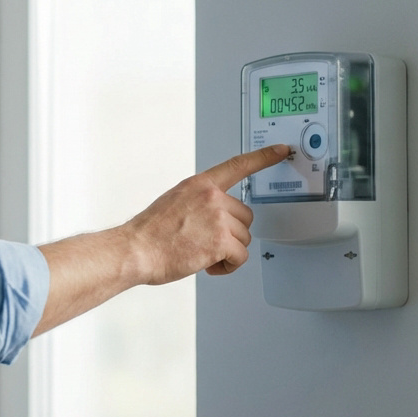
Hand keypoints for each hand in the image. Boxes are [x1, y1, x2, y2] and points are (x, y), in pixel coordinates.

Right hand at [122, 144, 289, 284]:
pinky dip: (228, 266)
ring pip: (243, 238)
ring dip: (227, 251)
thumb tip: (209, 218)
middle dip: (230, 233)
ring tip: (201, 254)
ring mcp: (217, 218)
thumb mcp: (174, 202)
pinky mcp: (220, 241)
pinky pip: (240, 256)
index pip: (237, 165)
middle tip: (205, 242)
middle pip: (244, 216)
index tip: (281, 150)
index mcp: (199, 185)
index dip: (263, 157)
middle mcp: (211, 197)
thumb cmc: (150, 233)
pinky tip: (209, 265)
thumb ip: (198, 203)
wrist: (136, 250)